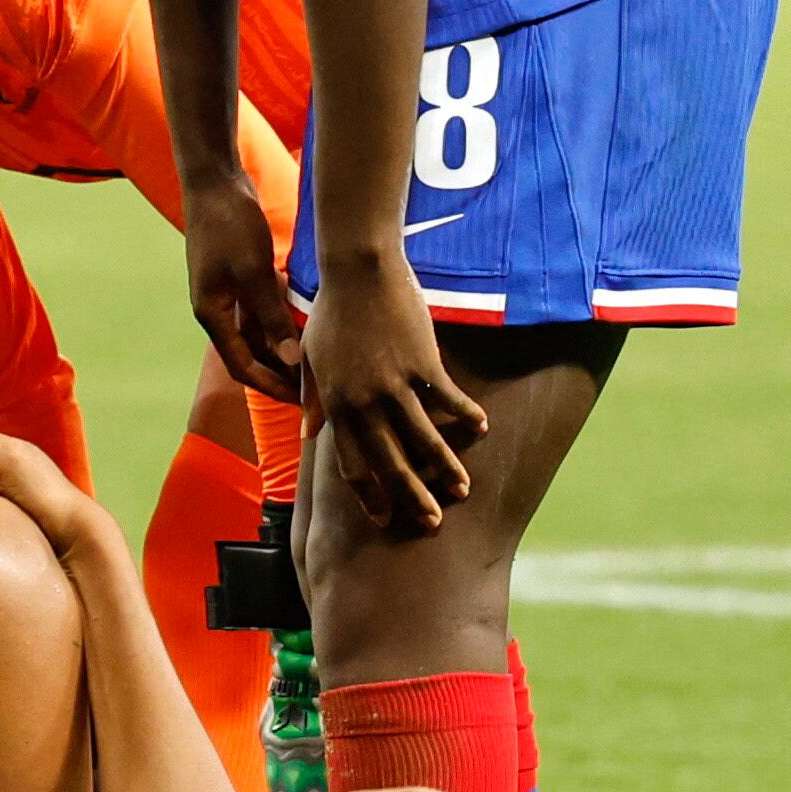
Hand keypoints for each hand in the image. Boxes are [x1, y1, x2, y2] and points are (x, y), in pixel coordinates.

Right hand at [180, 176, 304, 405]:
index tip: (303, 402)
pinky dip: (282, 325)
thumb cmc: (229, 223)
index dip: (273, 387)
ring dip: (284, 352)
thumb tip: (293, 359)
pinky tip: (309, 331)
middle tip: (316, 391)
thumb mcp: (254, 271)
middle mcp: (218, 311)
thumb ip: (271, 316)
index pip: (242, 367)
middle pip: (251, 357)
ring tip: (317, 366)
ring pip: (258, 337)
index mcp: (211, 315)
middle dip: (281, 376)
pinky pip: (262, 314)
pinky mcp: (240, 280)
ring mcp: (228, 296)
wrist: (214, 182)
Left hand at [302, 256, 485, 535]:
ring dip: (445, 468)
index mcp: (335, 404)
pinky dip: (465, 416)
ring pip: (424, 439)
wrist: (358, 270)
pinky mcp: (423, 363)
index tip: (385, 518)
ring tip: (463, 489)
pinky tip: (481, 428)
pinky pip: (449, 399)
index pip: (353, 464)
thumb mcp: (312, 357)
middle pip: (391, 463)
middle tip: (432, 521)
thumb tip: (309, 434)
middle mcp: (364, 402)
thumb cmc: (332, 312)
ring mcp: (395, 384)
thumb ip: (312, 398)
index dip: (370, 495)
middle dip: (412, 496)